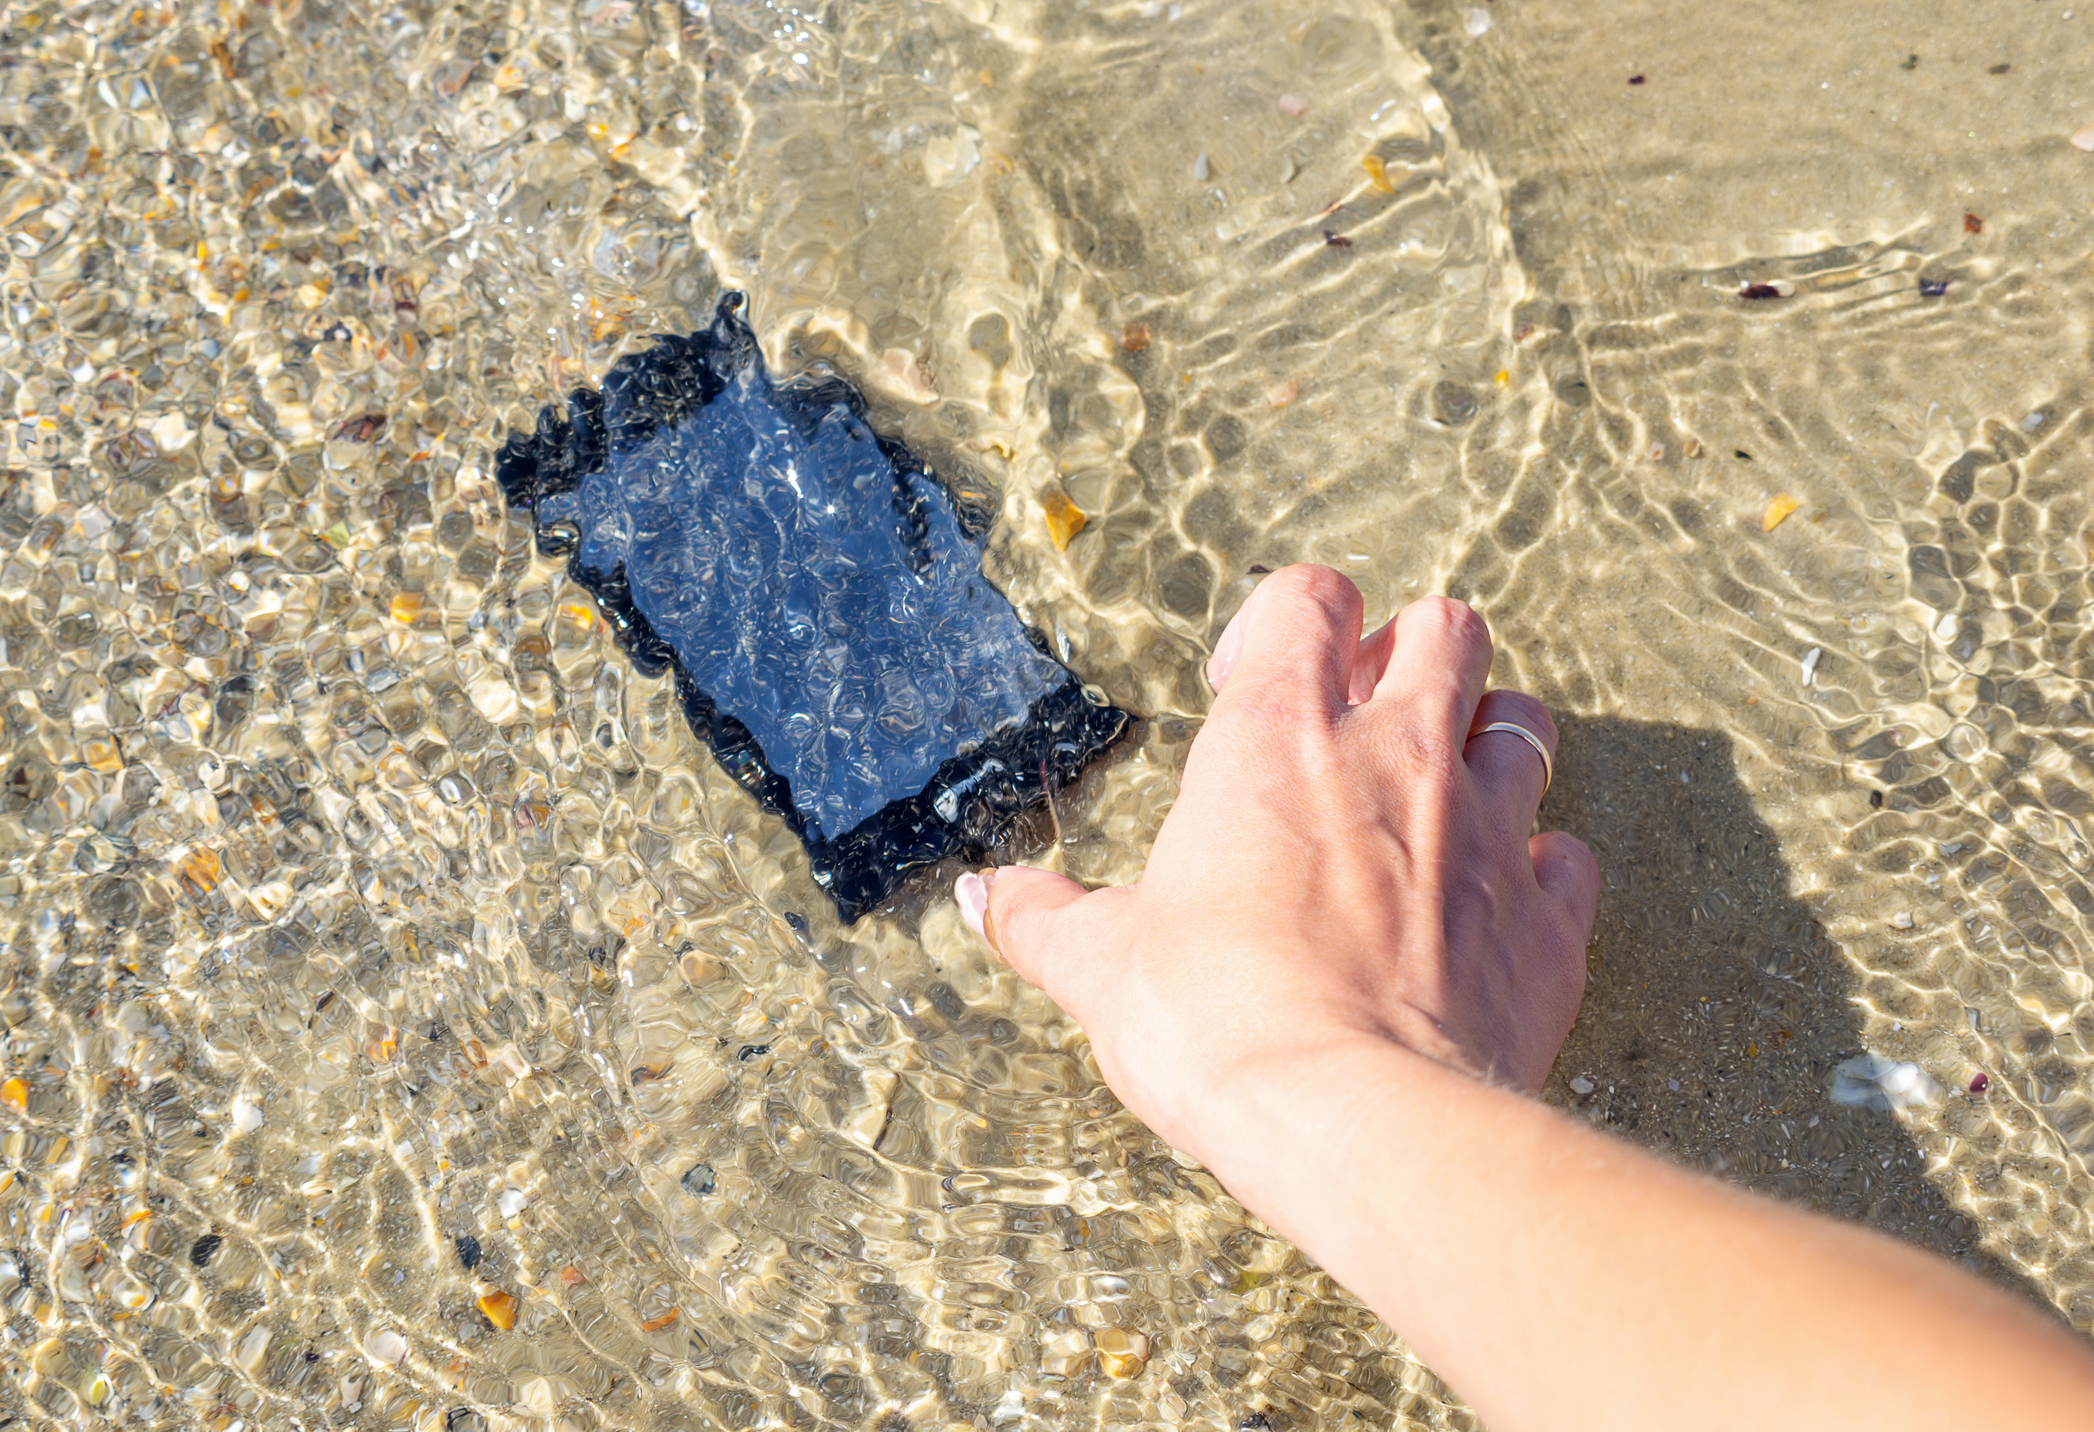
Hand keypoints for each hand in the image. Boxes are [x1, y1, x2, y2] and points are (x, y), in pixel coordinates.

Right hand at [956, 565, 1598, 1175]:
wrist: (1356, 1118)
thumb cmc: (1217, 1023)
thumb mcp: (1103, 968)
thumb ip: (1044, 919)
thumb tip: (985, 900)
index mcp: (1276, 738)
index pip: (1308, 600)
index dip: (1285, 618)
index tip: (1250, 678)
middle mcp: (1396, 756)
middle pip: (1447, 629)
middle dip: (1413, 653)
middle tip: (1369, 715)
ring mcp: (1487, 831)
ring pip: (1526, 725)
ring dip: (1489, 740)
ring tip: (1444, 790)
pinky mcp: (1549, 920)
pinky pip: (1569, 856)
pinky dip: (1542, 866)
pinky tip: (1500, 899)